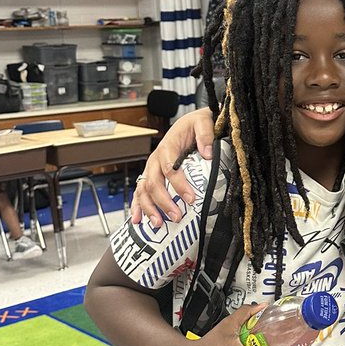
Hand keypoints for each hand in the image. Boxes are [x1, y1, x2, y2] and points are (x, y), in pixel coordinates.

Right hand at [131, 107, 215, 226]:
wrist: (188, 124)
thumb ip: (205, 134)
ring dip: (149, 208)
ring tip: (158, 223)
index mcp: (167, 147)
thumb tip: (207, 153)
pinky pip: (140, 192)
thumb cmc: (194, 125)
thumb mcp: (203, 122)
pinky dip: (137, 206)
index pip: (170, 168)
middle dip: (164, 202)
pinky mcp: (150, 175)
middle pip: (153, 183)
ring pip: (144, 190)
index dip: (179, 185)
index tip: (191, 199)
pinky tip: (138, 220)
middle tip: (177, 216)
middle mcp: (155, 160)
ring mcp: (151, 169)